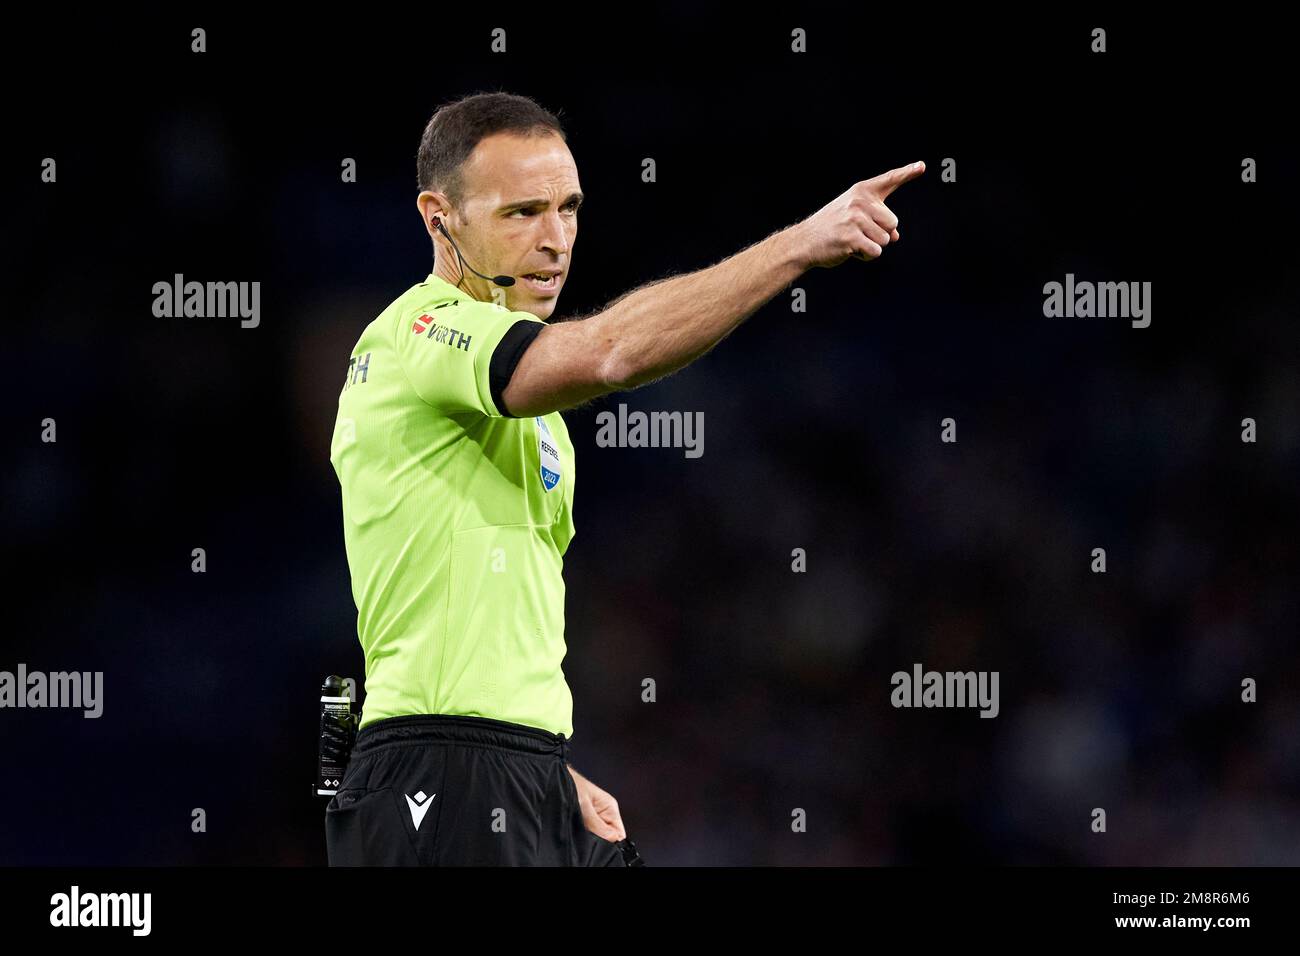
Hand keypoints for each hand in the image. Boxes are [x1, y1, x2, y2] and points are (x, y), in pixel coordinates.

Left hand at [567, 765, 625, 841]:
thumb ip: (598, 824)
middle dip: (598, 839)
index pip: (619, 833)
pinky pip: (587, 833)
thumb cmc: (570, 783)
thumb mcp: (584, 806)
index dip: (611, 841)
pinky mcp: (583, 821)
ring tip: (577, 826)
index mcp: (610, 808)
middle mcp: (604, 814)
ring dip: (588, 837)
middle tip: (586, 832)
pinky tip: (573, 828)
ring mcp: (593, 818)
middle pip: (608, 837)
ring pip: (596, 836)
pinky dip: (580, 835)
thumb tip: (613, 839)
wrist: (553, 778)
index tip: (599, 840)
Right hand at [795, 160, 924, 268]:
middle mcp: (859, 202)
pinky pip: (875, 252)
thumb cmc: (832, 227)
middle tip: (859, 233)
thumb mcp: (854, 216)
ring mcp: (855, 219)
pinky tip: (851, 250)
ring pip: (886, 240)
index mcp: (861, 191)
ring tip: (853, 241)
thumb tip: (896, 236)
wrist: (805, 241)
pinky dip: (866, 256)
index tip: (922, 166)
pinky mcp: (851, 238)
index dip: (907, 172)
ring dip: (873, 246)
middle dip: (881, 233)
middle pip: (893, 222)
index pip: (889, 179)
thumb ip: (878, 220)